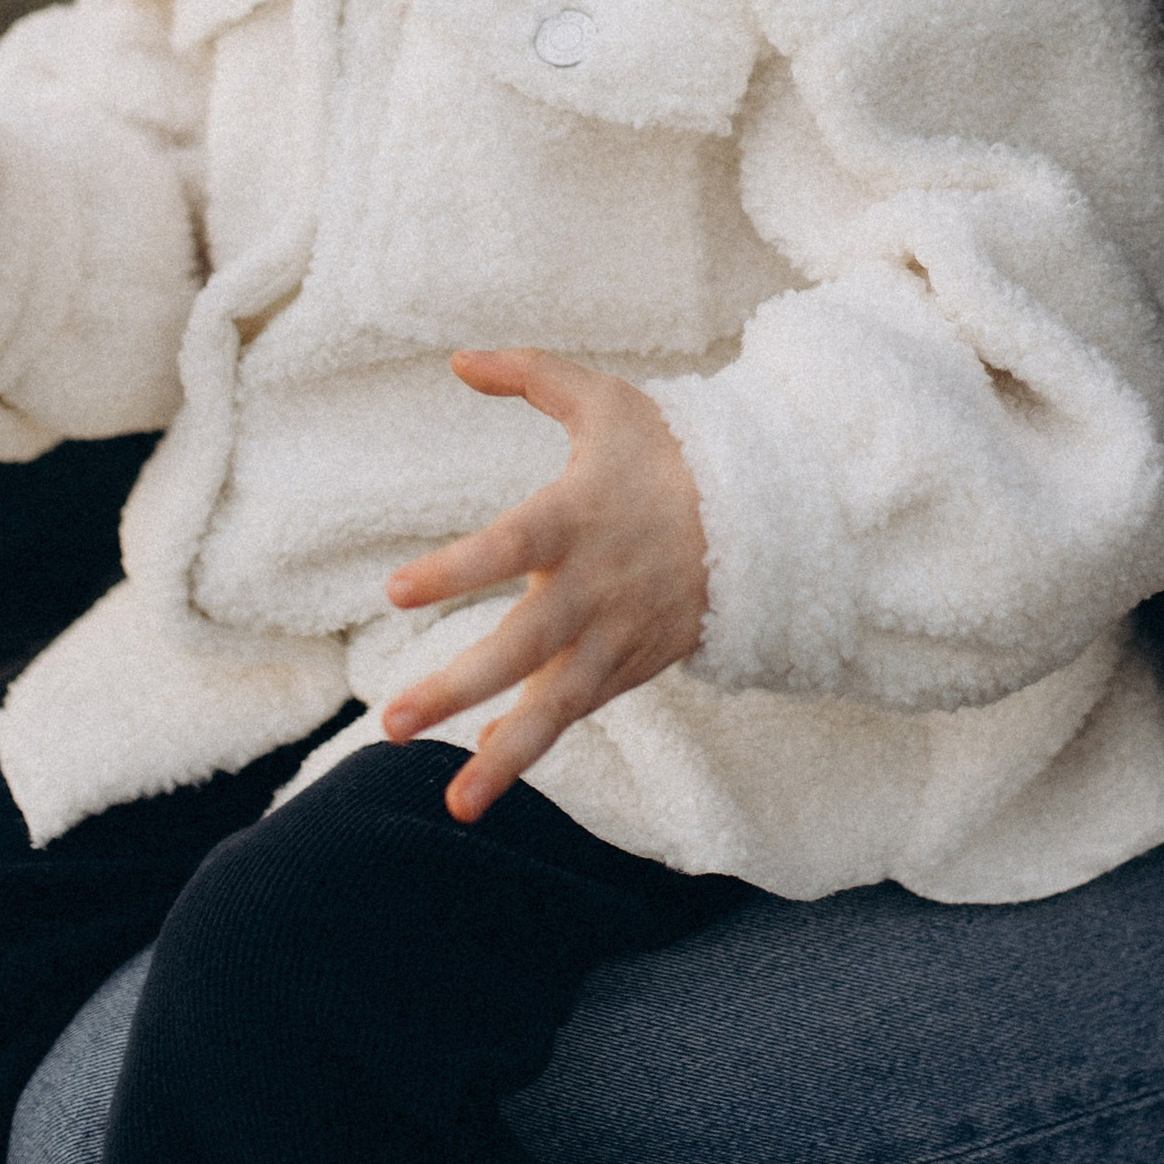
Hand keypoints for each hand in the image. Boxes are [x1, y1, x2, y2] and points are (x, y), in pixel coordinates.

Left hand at [378, 351, 709, 818]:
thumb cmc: (671, 452)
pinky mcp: (633, 665)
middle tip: (392, 721)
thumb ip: (531, 375)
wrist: (770, 516)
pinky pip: (580, 712)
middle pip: (523, 646)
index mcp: (579, 515)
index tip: (393, 592)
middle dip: (458, 687)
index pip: (509, 546)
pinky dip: (535, 743)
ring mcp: (617, 635)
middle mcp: (595, 585)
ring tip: (455, 805)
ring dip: (504, 755)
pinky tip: (483, 772)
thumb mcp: (606, 402)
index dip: (455, 570)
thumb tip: (458, 358)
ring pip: (558, 705)